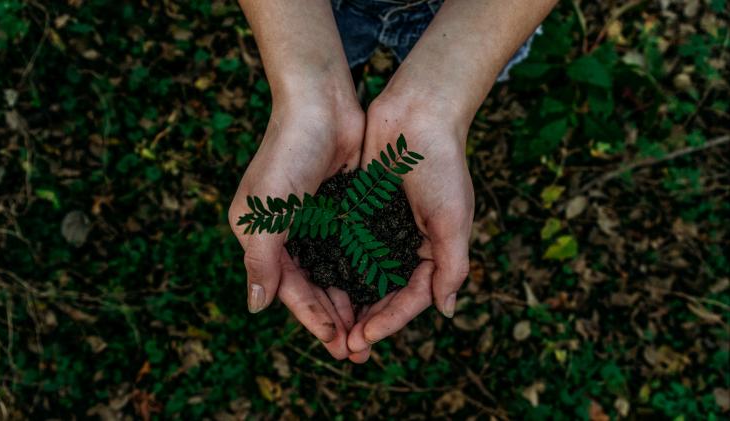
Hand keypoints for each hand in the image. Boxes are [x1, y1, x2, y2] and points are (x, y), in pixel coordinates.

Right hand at [229, 97, 363, 359]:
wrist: (321, 104)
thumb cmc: (288, 154)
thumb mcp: (266, 212)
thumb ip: (261, 261)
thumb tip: (256, 307)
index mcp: (262, 236)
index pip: (289, 289)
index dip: (312, 319)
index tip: (336, 345)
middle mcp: (287, 233)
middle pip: (313, 287)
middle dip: (334, 318)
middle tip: (358, 349)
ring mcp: (315, 221)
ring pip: (334, 273)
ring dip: (350, 301)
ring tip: (370, 329)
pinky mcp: (341, 208)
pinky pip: (352, 250)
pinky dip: (363, 272)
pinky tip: (380, 291)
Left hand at [346, 92, 473, 359]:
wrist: (418, 113)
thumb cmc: (442, 165)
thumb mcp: (454, 219)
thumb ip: (452, 266)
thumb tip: (446, 311)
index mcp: (433, 250)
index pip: (411, 297)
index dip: (389, 321)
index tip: (364, 338)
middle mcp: (406, 244)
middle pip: (384, 293)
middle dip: (366, 321)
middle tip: (344, 346)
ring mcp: (382, 228)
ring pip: (362, 275)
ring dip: (348, 301)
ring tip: (329, 326)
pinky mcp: (360, 210)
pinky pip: (346, 246)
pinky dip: (335, 267)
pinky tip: (317, 284)